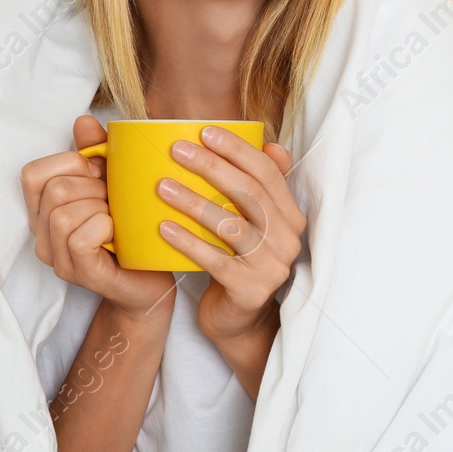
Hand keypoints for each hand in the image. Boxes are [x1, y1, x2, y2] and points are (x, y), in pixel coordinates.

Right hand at [19, 115, 178, 325]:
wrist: (152, 278)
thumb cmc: (131, 227)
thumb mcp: (114, 181)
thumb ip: (97, 150)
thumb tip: (84, 120)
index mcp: (44, 209)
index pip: (33, 173)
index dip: (70, 164)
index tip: (98, 174)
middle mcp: (42, 234)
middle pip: (54, 190)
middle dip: (93, 187)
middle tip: (113, 201)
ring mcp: (58, 258)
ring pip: (63, 214)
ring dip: (100, 208)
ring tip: (117, 218)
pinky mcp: (80, 273)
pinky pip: (80, 238)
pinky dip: (103, 227)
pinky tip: (118, 233)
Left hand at [154, 126, 304, 343]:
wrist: (239, 320)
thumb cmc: (240, 261)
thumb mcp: (254, 224)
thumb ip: (261, 188)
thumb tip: (272, 145)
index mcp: (291, 216)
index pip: (268, 173)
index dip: (238, 150)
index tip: (204, 131)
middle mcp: (287, 238)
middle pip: (250, 194)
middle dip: (212, 167)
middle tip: (176, 151)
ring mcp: (271, 266)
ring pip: (231, 226)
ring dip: (194, 202)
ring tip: (162, 187)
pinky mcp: (250, 290)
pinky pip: (215, 260)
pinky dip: (188, 242)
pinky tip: (163, 228)